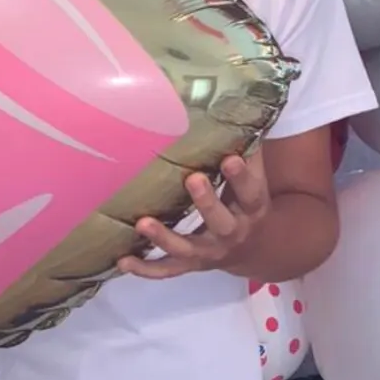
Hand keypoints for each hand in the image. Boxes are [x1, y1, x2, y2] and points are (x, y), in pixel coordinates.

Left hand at [119, 152, 270, 281]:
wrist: (257, 250)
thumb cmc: (248, 203)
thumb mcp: (254, 182)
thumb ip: (246, 151)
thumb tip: (240, 108)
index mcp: (252, 208)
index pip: (250, 191)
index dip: (242, 176)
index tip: (230, 157)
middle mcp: (232, 232)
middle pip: (220, 221)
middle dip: (206, 202)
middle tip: (192, 179)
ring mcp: (209, 253)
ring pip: (187, 249)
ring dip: (164, 238)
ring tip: (142, 223)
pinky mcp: (190, 265)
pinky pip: (167, 270)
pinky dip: (145, 268)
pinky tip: (122, 260)